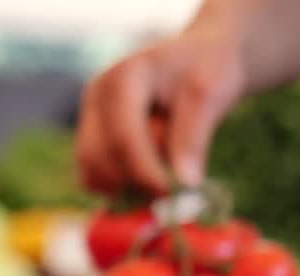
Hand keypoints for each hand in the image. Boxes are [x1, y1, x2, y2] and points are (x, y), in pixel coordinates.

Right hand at [77, 24, 247, 195]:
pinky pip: (93, 176)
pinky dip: (118, 186)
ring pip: (91, 171)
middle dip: (134, 181)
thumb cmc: (208, 69)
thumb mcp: (210, 96)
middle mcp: (96, 96)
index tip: (173, 194)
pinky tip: (149, 175)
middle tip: (172, 192)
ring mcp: (89, 116)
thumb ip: (193, 138)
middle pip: (99, 157)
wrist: (200, 56)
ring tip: (163, 172)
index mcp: (123, 78)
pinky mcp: (90, 135)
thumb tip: (184, 186)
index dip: (144, 172)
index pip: (123, 136)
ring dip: (126, 185)